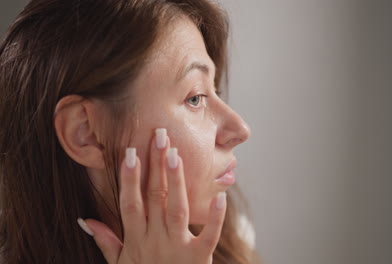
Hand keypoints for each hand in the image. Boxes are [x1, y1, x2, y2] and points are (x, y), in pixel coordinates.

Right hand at [78, 129, 226, 262]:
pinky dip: (215, 218)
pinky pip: (209, 235)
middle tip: (158, 137)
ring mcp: (177, 248)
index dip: (129, 178)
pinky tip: (221, 197)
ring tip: (175, 154)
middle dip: (155, 166)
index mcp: (136, 239)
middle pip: (154, 198)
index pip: (130, 203)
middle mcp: (155, 240)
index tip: (130, 152)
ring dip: (176, 181)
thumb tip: (86, 221)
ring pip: (176, 209)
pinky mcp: (199, 258)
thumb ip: (106, 241)